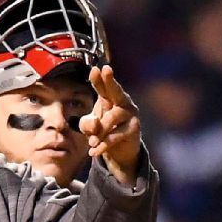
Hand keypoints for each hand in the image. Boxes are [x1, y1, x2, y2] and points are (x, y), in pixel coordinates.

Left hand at [79, 65, 141, 184]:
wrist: (119, 152)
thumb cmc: (105, 132)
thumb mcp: (91, 127)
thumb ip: (88, 124)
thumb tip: (94, 124)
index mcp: (111, 98)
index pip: (104, 87)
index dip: (99, 78)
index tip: (95, 69)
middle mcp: (122, 102)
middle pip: (115, 90)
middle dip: (110, 80)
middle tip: (106, 70)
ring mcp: (130, 115)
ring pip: (112, 118)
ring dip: (100, 132)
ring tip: (91, 143)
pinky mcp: (134, 130)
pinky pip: (116, 136)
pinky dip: (103, 145)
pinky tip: (94, 152)